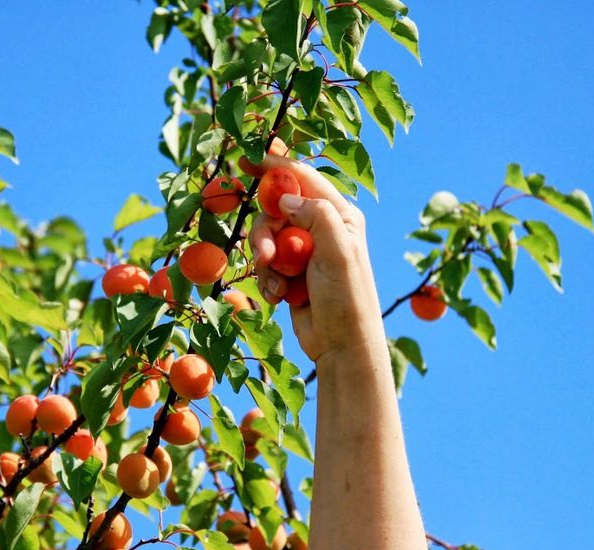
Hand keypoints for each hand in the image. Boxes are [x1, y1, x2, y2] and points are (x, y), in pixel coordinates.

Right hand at [248, 156, 385, 363]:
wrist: (342, 346)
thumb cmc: (347, 299)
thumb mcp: (338, 252)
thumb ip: (316, 216)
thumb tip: (286, 200)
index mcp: (340, 215)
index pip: (302, 179)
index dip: (274, 168)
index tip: (246, 159)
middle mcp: (322, 228)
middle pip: (276, 212)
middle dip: (264, 233)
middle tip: (264, 255)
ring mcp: (304, 252)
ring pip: (266, 240)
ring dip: (264, 263)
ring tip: (276, 286)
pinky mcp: (291, 273)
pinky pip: (265, 265)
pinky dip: (267, 280)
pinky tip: (280, 297)